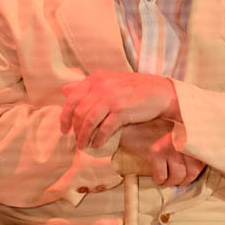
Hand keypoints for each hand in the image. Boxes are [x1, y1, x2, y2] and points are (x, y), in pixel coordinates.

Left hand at [60, 71, 176, 147]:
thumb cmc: (135, 88)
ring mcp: (112, 98)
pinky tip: (97, 145)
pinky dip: (99, 139)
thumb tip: (65, 90)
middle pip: (80, 112)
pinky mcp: (122, 111)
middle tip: (76, 141)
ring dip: (84, 136)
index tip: (64, 129)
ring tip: (84, 146)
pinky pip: (105, 128)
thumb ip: (88, 87)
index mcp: (96, 78)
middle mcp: (101, 86)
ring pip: (89, 121)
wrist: (160, 92)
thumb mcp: (109, 82)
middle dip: (75, 130)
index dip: (65, 116)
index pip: (72, 99)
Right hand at [118, 120, 204, 185]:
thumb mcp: (171, 133)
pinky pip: (162, 175)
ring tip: (165, 180)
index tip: (189, 173)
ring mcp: (169, 148)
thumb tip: (193, 162)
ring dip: (171, 182)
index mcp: (187, 137)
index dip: (198, 170)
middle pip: (193, 171)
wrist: (130, 124)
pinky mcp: (155, 153)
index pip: (202, 158)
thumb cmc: (150, 129)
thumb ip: (183, 142)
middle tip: (177, 181)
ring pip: (178, 176)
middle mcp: (181, 142)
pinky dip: (159, 180)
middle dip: (185, 180)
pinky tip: (156, 178)